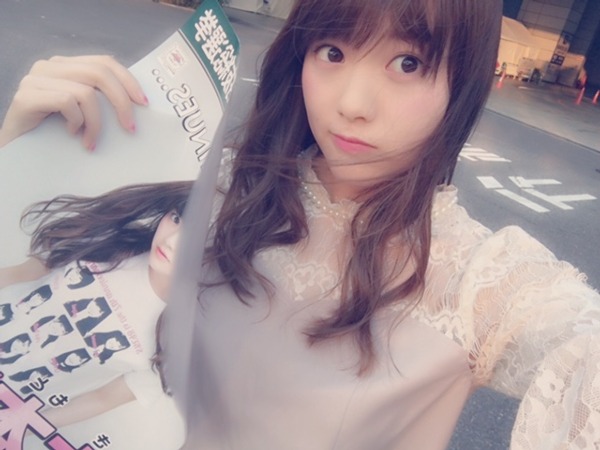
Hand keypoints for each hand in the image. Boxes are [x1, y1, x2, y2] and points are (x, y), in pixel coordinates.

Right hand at [0, 55, 147, 150]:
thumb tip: (137, 104)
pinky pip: (66, 102)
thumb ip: (100, 100)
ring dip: (96, 122)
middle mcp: (50, 67)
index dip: (128, 81)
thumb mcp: (83, 113)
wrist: (16, 152)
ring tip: (92, 141)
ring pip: (85, 92)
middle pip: (99, 73)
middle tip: (129, 128)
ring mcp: (35, 79)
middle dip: (121, 102)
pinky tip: (73, 135)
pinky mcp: (25, 96)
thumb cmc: (54, 134)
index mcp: (67, 66)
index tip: (144, 104)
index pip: (105, 62)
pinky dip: (77, 122)